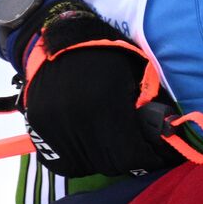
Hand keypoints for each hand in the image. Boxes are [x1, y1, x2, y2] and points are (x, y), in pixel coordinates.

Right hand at [18, 0, 190, 176]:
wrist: (55, 37)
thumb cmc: (103, 49)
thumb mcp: (134, 69)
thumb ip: (146, 101)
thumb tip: (165, 130)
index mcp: (105, 102)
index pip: (131, 152)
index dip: (150, 158)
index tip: (161, 156)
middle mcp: (77, 121)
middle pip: (110, 163)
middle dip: (131, 160)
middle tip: (143, 152)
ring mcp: (53, 128)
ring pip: (87, 166)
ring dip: (106, 160)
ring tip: (118, 146)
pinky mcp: (38, 131)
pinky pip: (64, 162)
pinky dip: (82, 159)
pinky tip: (93, 146)